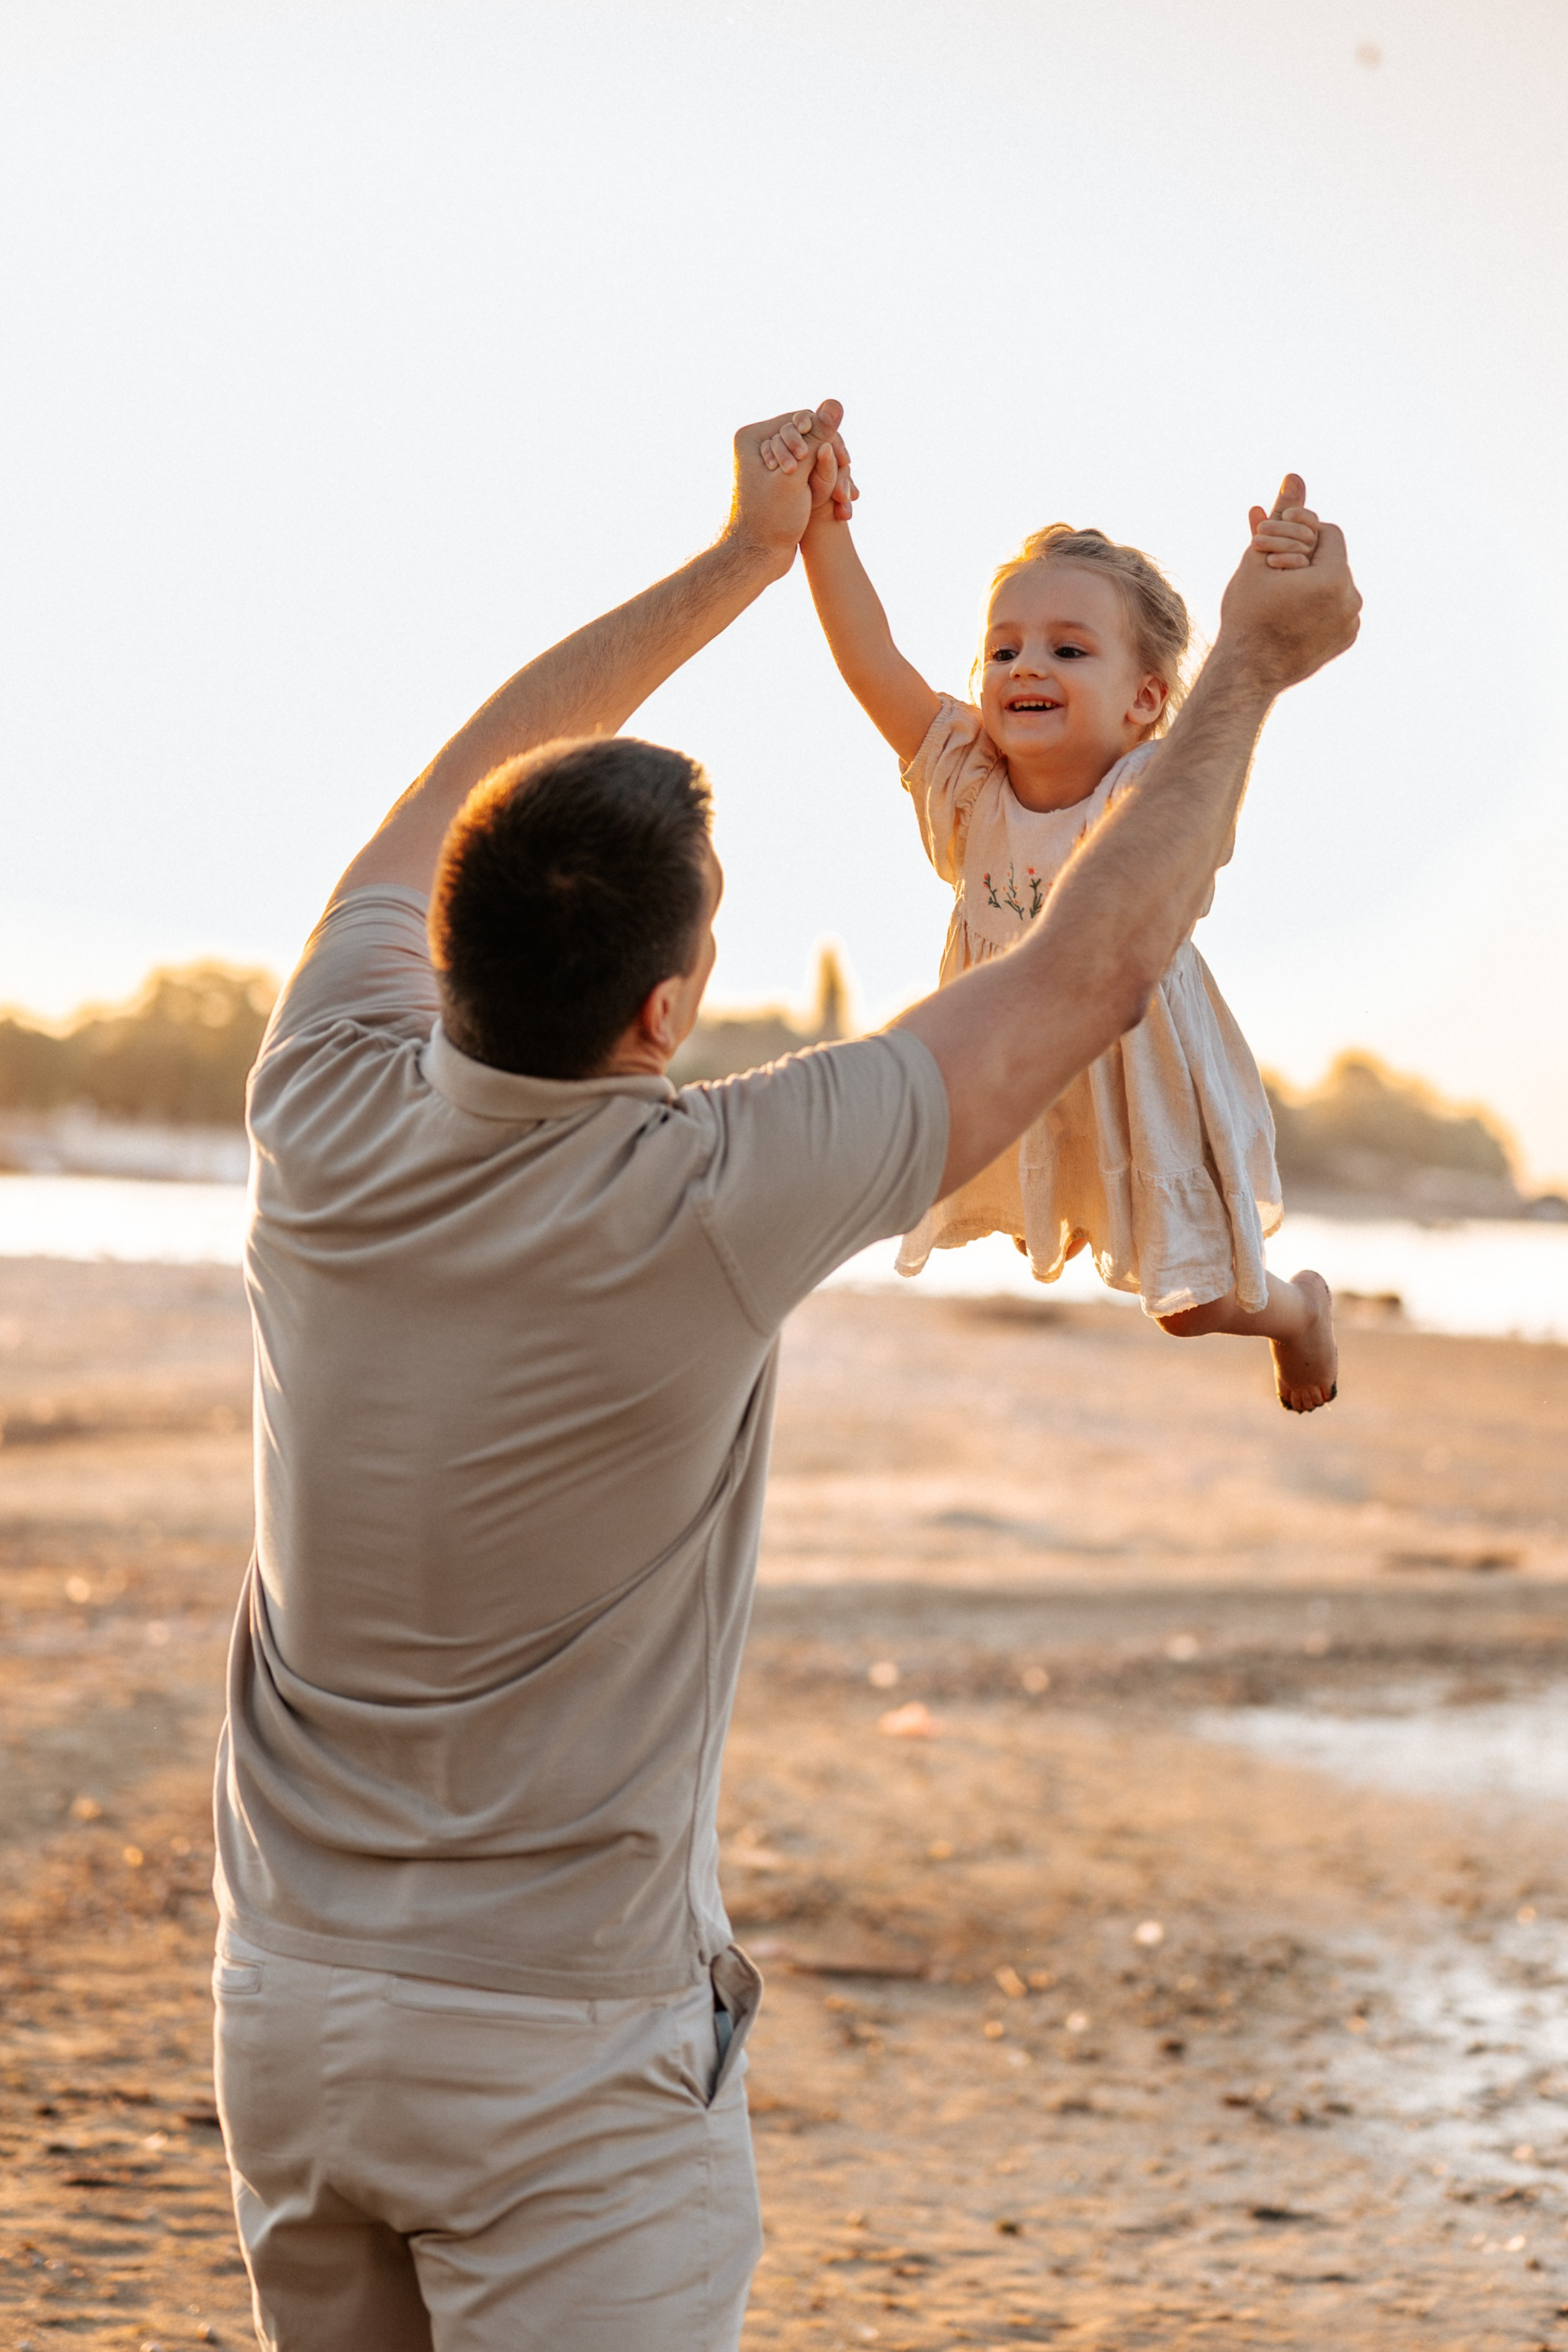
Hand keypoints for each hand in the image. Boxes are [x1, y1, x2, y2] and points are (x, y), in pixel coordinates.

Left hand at [759, 405, 857, 522]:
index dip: (826, 437)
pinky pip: (809, 473)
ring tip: (845, 498)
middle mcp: (758, 446)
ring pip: (812, 457)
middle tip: (845, 484)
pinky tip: (840, 502)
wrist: (757, 557)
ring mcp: (769, 463)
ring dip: (831, 475)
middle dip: (829, 459)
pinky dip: (824, 484)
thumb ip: (819, 438)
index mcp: (752, 436)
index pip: (802, 421)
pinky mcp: (779, 480)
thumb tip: (836, 402)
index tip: (842, 461)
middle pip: (807, 437)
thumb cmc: (771, 519)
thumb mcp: (798, 475)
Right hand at [1217, 475, 1360, 694]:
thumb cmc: (1246, 613)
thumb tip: (1294, 476)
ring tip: (1283, 595)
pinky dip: (1320, 606)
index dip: (1301, 536)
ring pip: (1335, 583)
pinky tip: (1292, 615)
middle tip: (1277, 574)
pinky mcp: (1346, 640)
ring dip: (1313, 580)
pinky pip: (1338, 609)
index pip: (1328, 532)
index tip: (1277, 553)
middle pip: (1333, 558)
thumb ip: (1281, 515)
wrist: (1246, 672)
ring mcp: (1351, 623)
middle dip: (1307, 559)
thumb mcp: (1259, 557)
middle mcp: (1351, 600)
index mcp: (1334, 577)